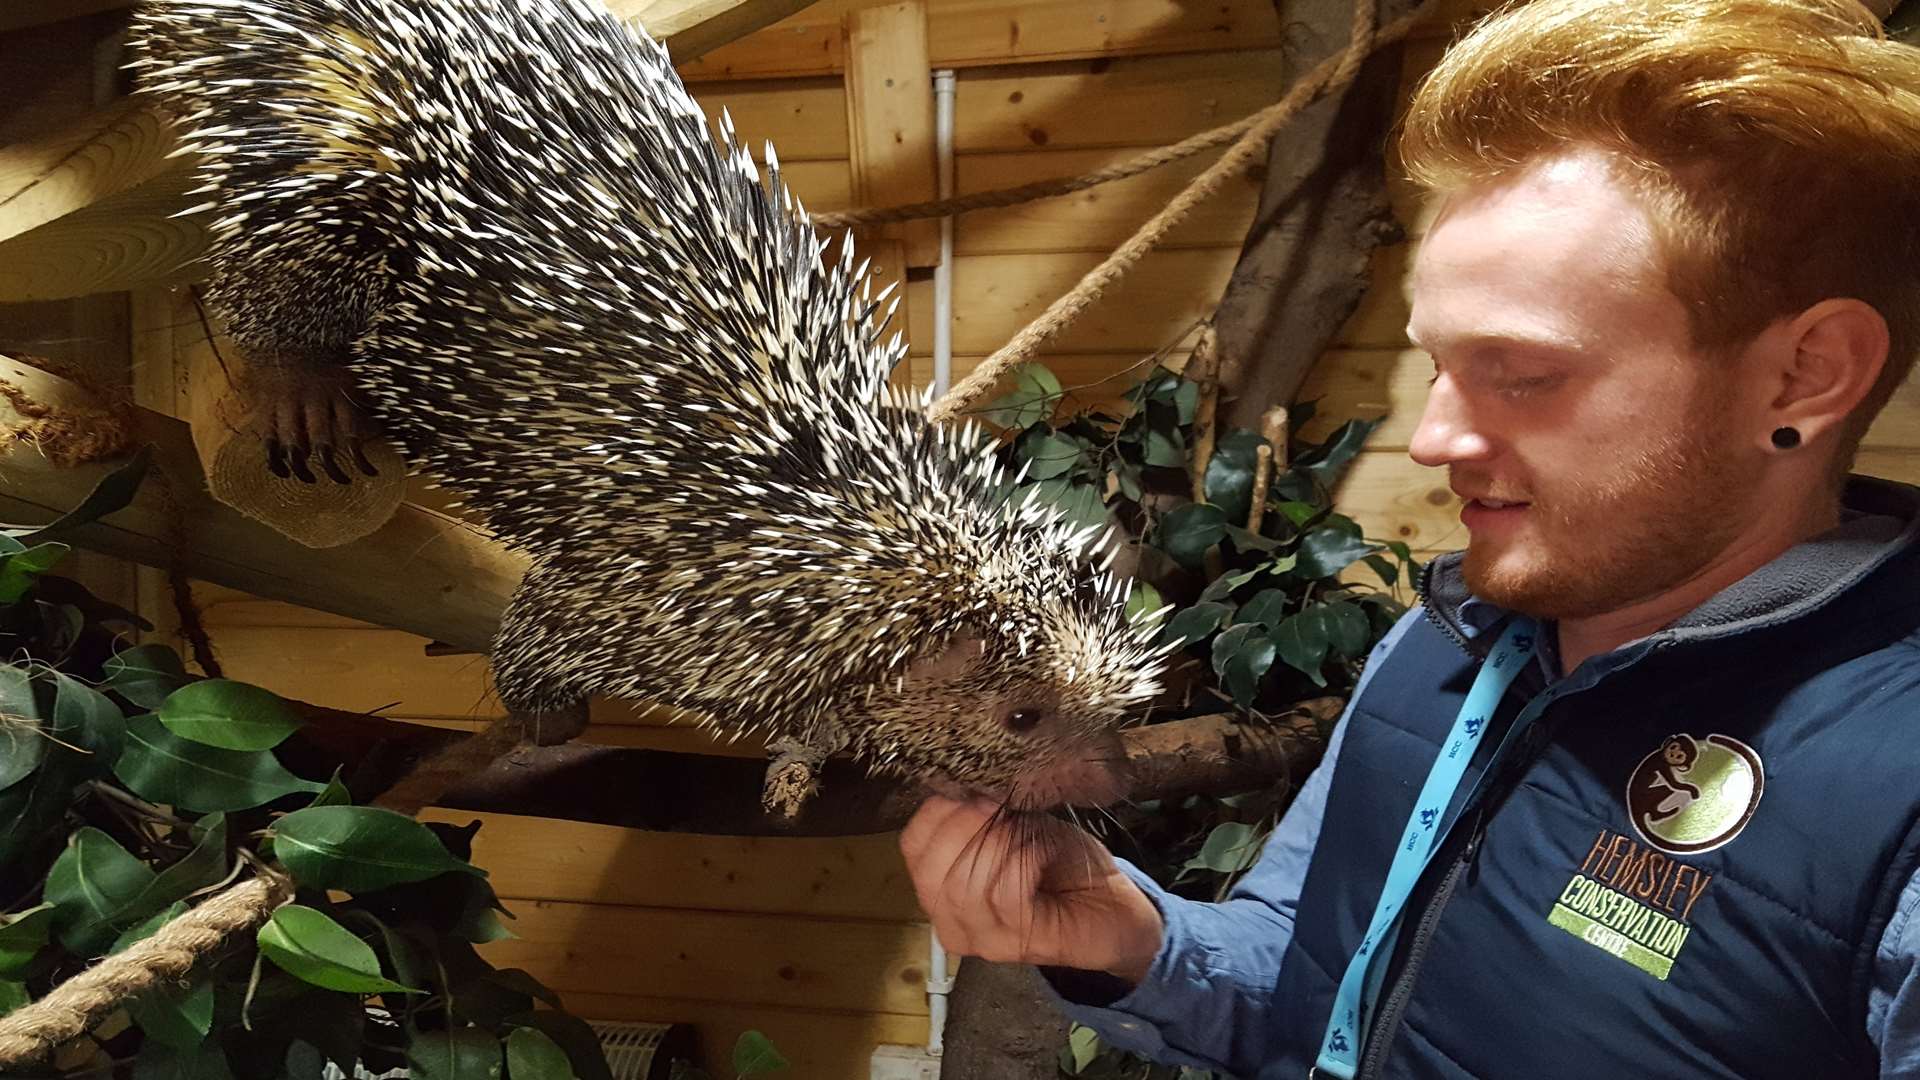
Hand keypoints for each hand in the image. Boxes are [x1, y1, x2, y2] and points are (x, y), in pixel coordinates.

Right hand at [899, 796, 1164, 983]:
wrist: (1113, 903)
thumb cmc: (1061, 862)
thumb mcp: (1016, 823)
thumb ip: (984, 809)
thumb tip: (967, 780)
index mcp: (940, 887)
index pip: (913, 846)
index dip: (940, 810)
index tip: (977, 790)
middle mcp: (950, 920)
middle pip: (932, 869)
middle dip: (968, 826)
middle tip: (1003, 808)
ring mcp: (983, 940)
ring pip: (965, 886)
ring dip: (1002, 844)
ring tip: (1029, 832)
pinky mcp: (1020, 946)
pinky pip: (1005, 897)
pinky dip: (1024, 861)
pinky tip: (1043, 851)